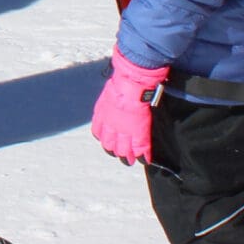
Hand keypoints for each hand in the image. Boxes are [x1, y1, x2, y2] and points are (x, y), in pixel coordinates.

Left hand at [89, 48, 169, 165]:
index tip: (108, 140)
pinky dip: (143, 156)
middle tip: (120, 154)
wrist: (131, 85)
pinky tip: (145, 160)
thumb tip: (113, 99)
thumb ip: (108, 102)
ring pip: (123, 151)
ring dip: (127, 157)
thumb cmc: (121, 83)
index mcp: (101, 116)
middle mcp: (110, 127)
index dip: (104, 138)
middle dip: (114, 151)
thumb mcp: (108, 94)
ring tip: (131, 161)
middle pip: (109, 146)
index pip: (99, 133)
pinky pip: (140, 148)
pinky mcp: (138, 133)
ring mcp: (124, 132)